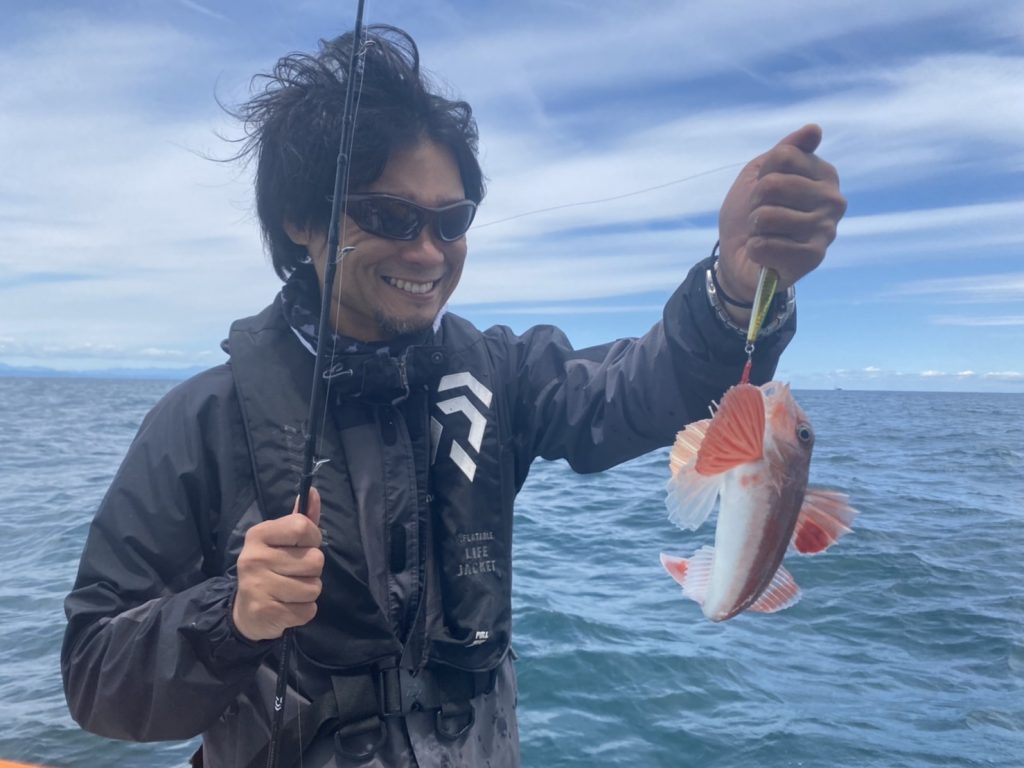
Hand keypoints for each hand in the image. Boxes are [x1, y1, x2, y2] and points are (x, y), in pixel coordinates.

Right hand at [232, 488, 324, 641]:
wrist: (245, 611)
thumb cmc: (270, 568)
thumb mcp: (283, 540)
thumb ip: (301, 518)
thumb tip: (313, 491)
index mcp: (258, 534)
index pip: (302, 526)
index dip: (313, 539)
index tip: (303, 546)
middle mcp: (253, 557)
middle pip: (315, 560)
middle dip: (312, 570)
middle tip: (293, 573)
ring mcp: (257, 586)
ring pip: (314, 587)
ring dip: (308, 591)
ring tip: (290, 590)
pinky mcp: (265, 612)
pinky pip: (308, 610)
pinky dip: (304, 611)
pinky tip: (287, 606)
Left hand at [716, 124, 845, 311]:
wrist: (739, 257)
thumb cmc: (751, 213)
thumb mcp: (760, 173)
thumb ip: (786, 150)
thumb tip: (814, 129)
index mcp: (824, 175)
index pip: (783, 156)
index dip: (762, 174)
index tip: (765, 191)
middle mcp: (833, 201)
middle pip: (773, 185)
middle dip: (755, 202)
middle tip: (761, 216)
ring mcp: (826, 230)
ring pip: (767, 216)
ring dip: (755, 228)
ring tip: (765, 234)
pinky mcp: (813, 258)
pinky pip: (766, 245)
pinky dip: (755, 249)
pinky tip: (766, 254)